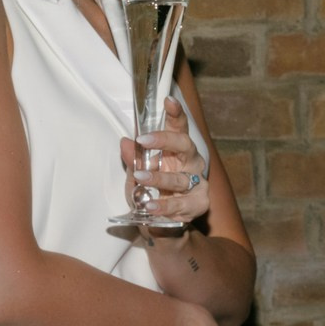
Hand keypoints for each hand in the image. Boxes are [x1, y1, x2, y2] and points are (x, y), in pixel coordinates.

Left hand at [120, 97, 209, 229]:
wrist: (162, 224)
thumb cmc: (152, 193)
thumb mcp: (136, 175)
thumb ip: (133, 160)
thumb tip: (125, 142)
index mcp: (177, 150)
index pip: (179, 127)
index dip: (176, 113)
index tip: (168, 101)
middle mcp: (191, 162)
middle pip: (185, 145)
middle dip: (165, 140)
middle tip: (143, 140)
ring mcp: (197, 183)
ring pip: (181, 178)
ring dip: (159, 178)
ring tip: (140, 177)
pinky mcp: (199, 204)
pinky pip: (182, 204)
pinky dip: (164, 205)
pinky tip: (150, 205)